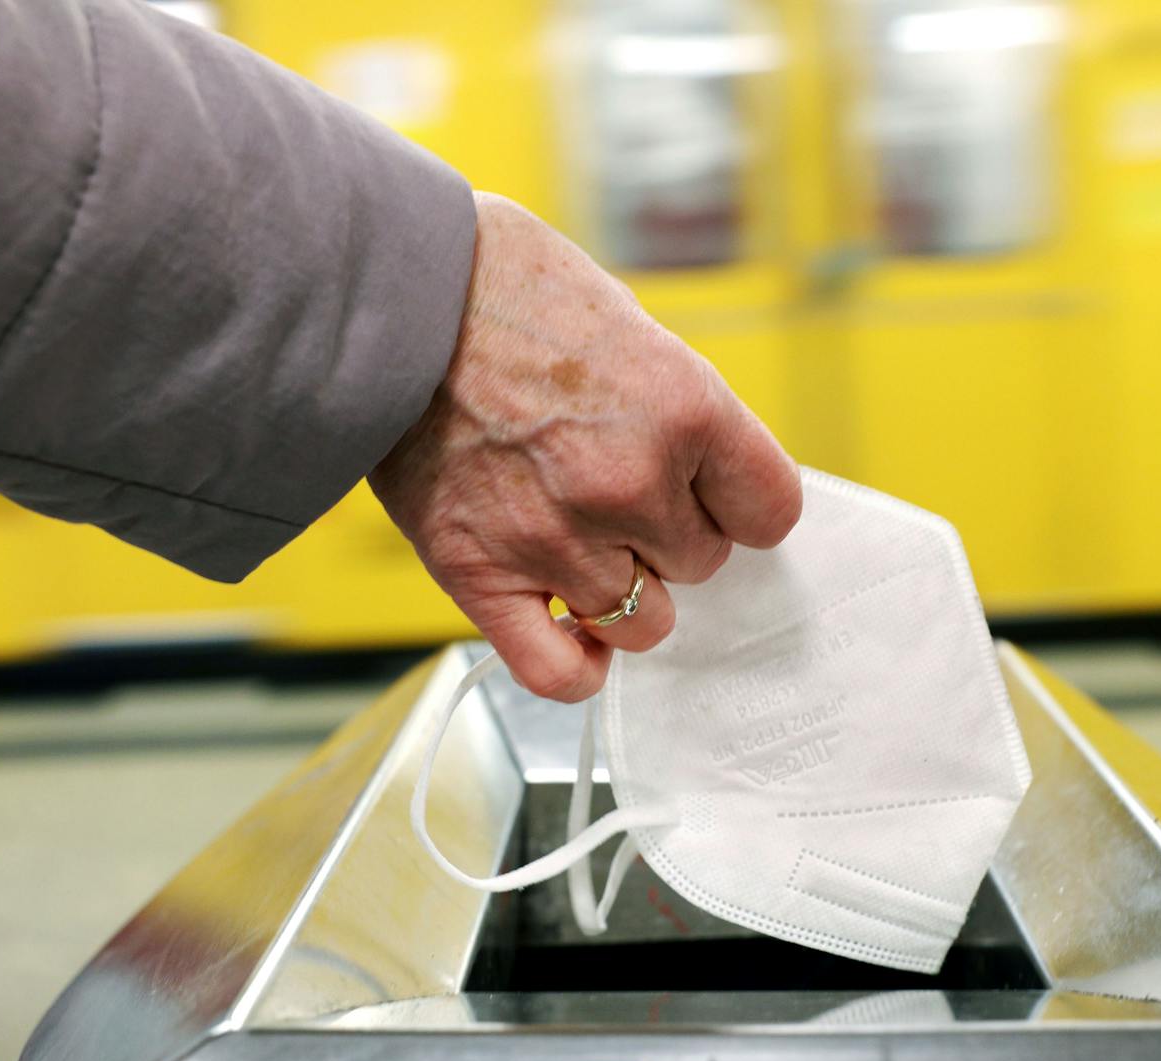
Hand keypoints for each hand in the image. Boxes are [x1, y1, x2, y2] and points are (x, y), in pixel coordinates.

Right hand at [369, 192, 801, 701]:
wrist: (390, 293)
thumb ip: (676, 415)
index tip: (710, 494)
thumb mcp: (630, 326)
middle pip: (702, 564)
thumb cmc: (506, 289)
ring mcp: (557, 538)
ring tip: (586, 546)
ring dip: (624, 592)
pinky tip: (574, 633)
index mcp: (686, 410)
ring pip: (642, 621)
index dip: (739, 503)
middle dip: (671, 536)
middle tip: (618, 493)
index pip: (769, 512)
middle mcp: (631, 485)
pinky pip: (556, 670)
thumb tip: (703, 479)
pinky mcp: (483, 574)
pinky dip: (576, 665)